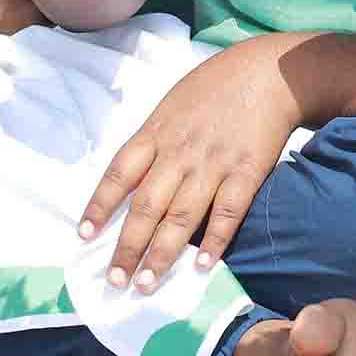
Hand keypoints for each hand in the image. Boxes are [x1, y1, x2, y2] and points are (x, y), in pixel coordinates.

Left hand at [79, 40, 301, 288]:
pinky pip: (227, 213)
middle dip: (127, 247)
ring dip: (161, 254)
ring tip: (145, 284)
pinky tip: (202, 267)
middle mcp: (180, 152)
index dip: (99, 207)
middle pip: (146, 206)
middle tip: (114, 279)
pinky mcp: (247, 172)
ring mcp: (214, 164)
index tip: (85, 236)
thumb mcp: (173, 104)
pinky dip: (214, 241)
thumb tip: (133, 179)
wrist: (271, 72)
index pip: (118, 174)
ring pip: (181, 217)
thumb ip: (154, 140)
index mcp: (157, 132)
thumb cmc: (218, 85)